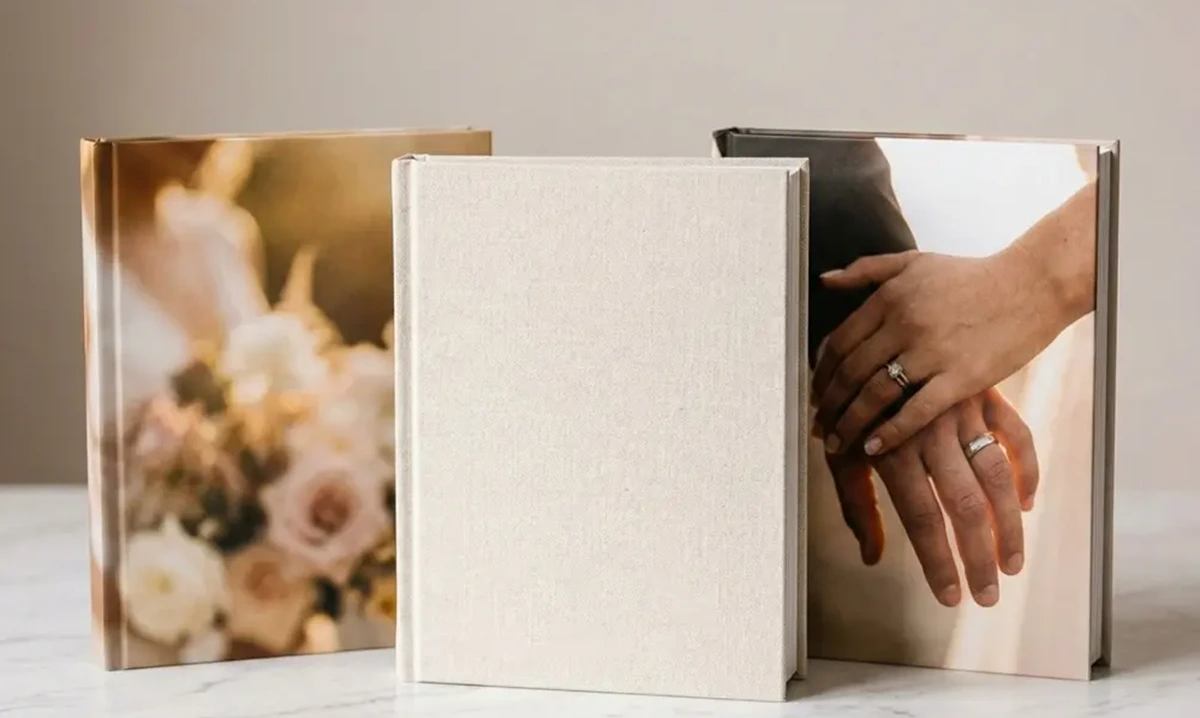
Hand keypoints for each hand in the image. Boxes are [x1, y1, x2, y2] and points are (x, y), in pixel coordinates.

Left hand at [812, 182, 1097, 457]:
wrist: (1032, 285)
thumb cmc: (971, 275)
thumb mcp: (914, 262)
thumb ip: (866, 270)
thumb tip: (823, 281)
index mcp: (889, 297)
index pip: (839, 342)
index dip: (821, 373)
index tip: (814, 393)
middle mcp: (905, 323)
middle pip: (851, 372)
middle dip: (828, 403)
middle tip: (817, 424)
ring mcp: (933, 351)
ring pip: (876, 394)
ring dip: (850, 422)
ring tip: (836, 441)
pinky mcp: (961, 377)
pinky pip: (915, 411)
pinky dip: (889, 433)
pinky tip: (872, 447)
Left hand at [826, 387, 1038, 606]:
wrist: (868, 339)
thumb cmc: (850, 406)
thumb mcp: (841, 453)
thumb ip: (857, 505)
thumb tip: (871, 556)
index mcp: (892, 450)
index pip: (922, 518)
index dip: (938, 561)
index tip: (950, 596)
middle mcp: (930, 433)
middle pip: (964, 505)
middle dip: (978, 556)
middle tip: (988, 595)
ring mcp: (962, 413)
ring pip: (996, 475)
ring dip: (1009, 525)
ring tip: (1012, 563)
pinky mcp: (985, 395)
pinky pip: (1017, 435)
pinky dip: (1027, 470)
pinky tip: (1026, 503)